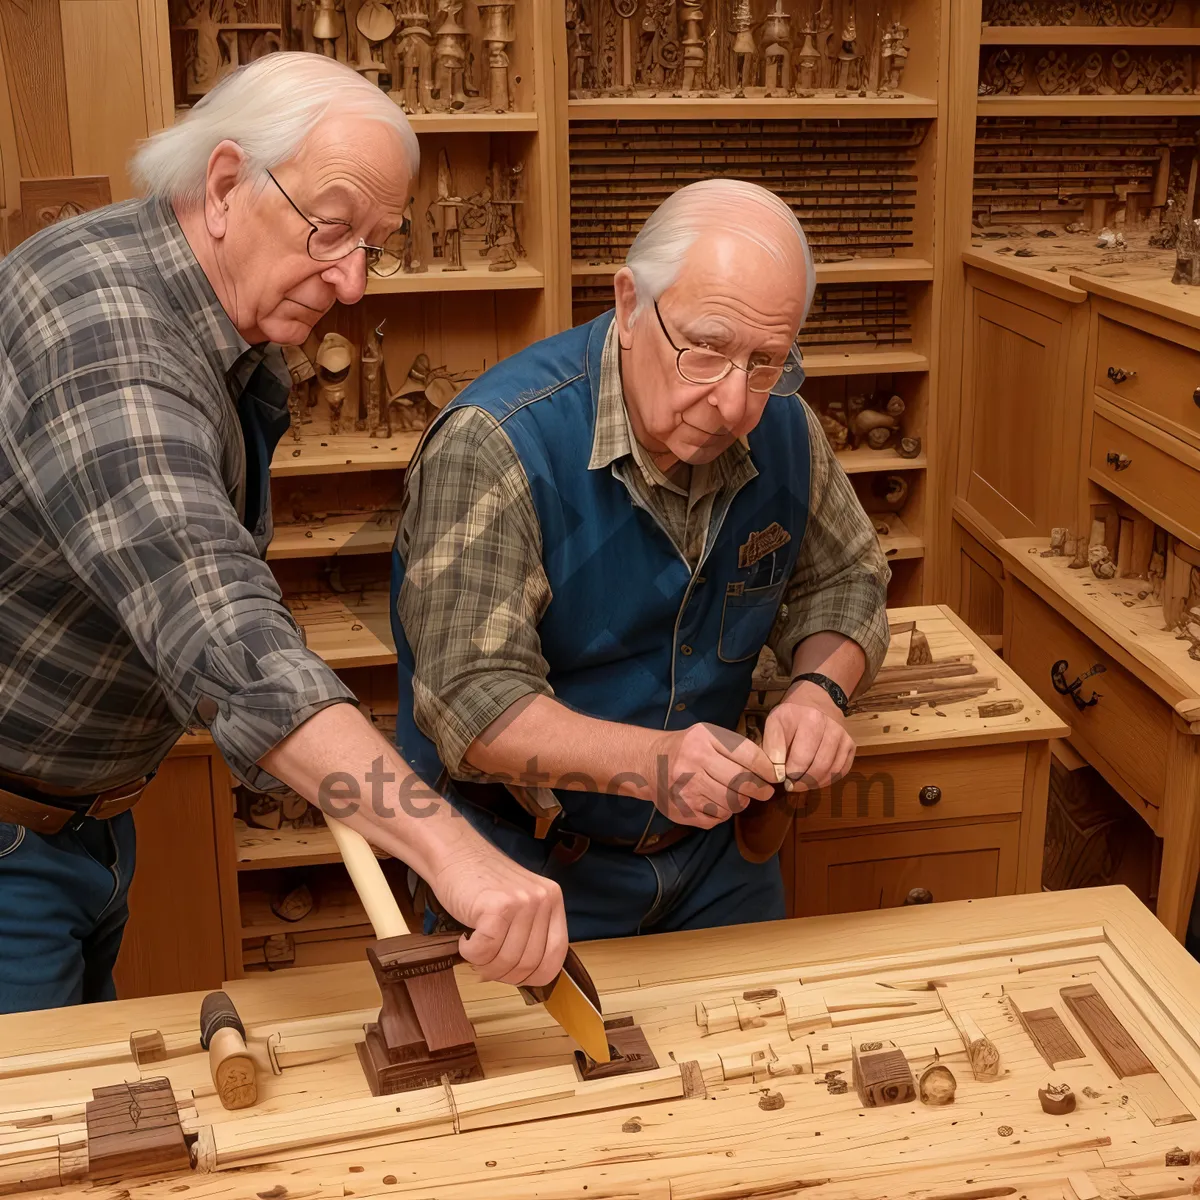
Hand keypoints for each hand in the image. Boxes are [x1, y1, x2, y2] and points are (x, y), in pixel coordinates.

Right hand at [425, 840, 567, 987]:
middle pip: (529, 963)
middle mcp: (543, 899)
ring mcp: (522, 901)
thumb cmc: (481, 882)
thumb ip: (529, 932)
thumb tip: (524, 976)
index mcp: (553, 900)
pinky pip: (485, 951)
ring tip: (473, 948)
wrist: (455, 852)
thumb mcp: (518, 903)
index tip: (513, 976)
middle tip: (483, 963)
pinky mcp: (497, 906)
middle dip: (502, 973)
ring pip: (507, 960)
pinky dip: (470, 953)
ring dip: (483, 964)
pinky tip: (465, 940)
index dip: (533, 975)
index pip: (556, 956)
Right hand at [651, 723, 775, 829]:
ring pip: (731, 804)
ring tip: (734, 794)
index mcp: (703, 740)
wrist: (649, 763)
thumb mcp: (707, 735)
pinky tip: (715, 802)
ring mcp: (686, 790)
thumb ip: (735, 748)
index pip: (746, 756)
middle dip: (758, 789)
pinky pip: (716, 818)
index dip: (766, 769)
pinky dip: (722, 812)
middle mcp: (693, 765)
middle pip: (741, 783)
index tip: (774, 776)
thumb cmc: (686, 747)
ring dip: (739, 802)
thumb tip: (768, 769)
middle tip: (764, 791)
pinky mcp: (683, 811)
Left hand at [762, 683, 855, 793]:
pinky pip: (841, 771)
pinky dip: (827, 780)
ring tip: (800, 784)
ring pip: (831, 771)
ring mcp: (843, 737)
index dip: (788, 774)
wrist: (818, 698)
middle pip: (818, 767)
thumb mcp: (775, 722)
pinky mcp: (851, 745)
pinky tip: (814, 780)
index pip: (800, 758)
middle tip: (790, 785)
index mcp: (810, 720)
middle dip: (801, 782)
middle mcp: (831, 728)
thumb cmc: (793, 713)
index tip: (780, 777)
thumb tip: (777, 774)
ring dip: (814, 783)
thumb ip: (772, 747)